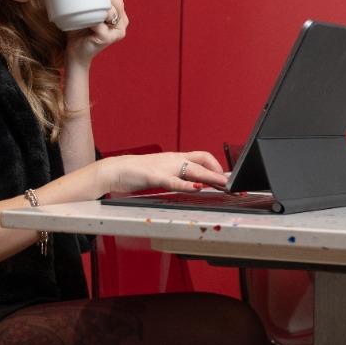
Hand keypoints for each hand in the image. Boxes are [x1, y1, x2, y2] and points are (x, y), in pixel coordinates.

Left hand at [66, 0, 127, 65]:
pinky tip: (88, 21)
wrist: (75, 53)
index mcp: (120, 15)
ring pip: (112, 13)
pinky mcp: (108, 39)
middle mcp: (122, 23)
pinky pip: (101, 26)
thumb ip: (86, 1)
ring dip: (101, 7)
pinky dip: (94, 22)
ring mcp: (117, 32)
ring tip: (88, 5)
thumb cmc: (79, 31)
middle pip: (117, 2)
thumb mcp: (85, 13)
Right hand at [98, 150, 228, 193]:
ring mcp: (164, 167)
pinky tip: (196, 188)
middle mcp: (172, 160)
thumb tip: (193, 183)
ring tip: (221, 184)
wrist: (115, 170)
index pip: (201, 156)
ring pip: (192, 170)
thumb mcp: (161, 172)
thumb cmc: (137, 173)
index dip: (215, 164)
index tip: (224, 175)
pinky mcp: (154, 177)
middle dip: (217, 172)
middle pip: (201, 162)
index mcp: (174, 158)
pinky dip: (186, 185)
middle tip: (229, 182)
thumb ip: (176, 176)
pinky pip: (173, 181)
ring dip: (209, 177)